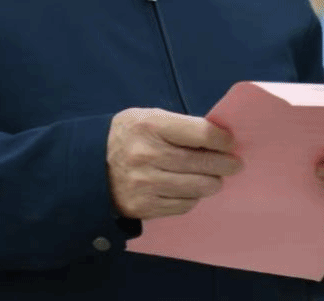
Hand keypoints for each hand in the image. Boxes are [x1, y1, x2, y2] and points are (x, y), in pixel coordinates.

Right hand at [107, 108, 243, 219]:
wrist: (89, 166)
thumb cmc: (127, 136)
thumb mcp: (147, 118)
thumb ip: (179, 126)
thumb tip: (217, 140)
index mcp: (149, 125)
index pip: (200, 132)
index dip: (222, 139)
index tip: (230, 142)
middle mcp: (146, 155)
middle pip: (202, 163)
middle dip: (225, 164)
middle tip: (235, 164)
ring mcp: (145, 183)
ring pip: (197, 187)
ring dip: (212, 183)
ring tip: (215, 179)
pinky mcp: (144, 206)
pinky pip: (183, 205)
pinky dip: (193, 198)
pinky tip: (192, 190)